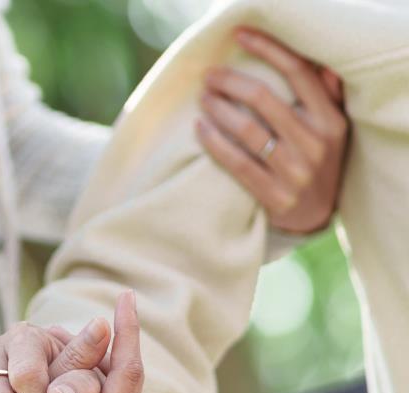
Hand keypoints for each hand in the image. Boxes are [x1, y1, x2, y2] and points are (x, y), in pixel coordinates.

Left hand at [196, 27, 349, 234]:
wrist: (315, 216)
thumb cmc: (317, 161)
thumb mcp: (332, 129)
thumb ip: (326, 96)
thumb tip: (318, 63)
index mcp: (330, 120)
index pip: (298, 73)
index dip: (268, 49)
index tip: (240, 37)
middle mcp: (315, 143)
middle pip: (262, 98)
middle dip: (229, 81)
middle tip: (209, 75)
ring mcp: (294, 171)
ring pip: (246, 130)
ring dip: (217, 109)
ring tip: (203, 98)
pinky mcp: (274, 195)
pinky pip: (236, 162)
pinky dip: (213, 142)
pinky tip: (200, 128)